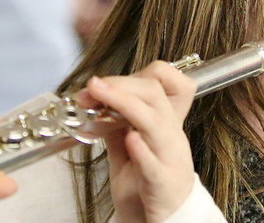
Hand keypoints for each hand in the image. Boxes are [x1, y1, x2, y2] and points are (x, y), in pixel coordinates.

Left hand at [77, 61, 196, 222]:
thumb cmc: (147, 188)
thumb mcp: (128, 151)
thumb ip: (117, 127)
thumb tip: (96, 103)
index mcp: (166, 123)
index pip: (162, 83)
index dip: (133, 76)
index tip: (101, 83)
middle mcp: (172, 136)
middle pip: (154, 94)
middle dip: (120, 85)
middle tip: (91, 86)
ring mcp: (171, 158)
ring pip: (155, 122)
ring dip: (125, 104)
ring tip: (99, 96)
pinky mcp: (164, 184)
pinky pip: (156, 164)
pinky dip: (142, 149)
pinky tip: (130, 139)